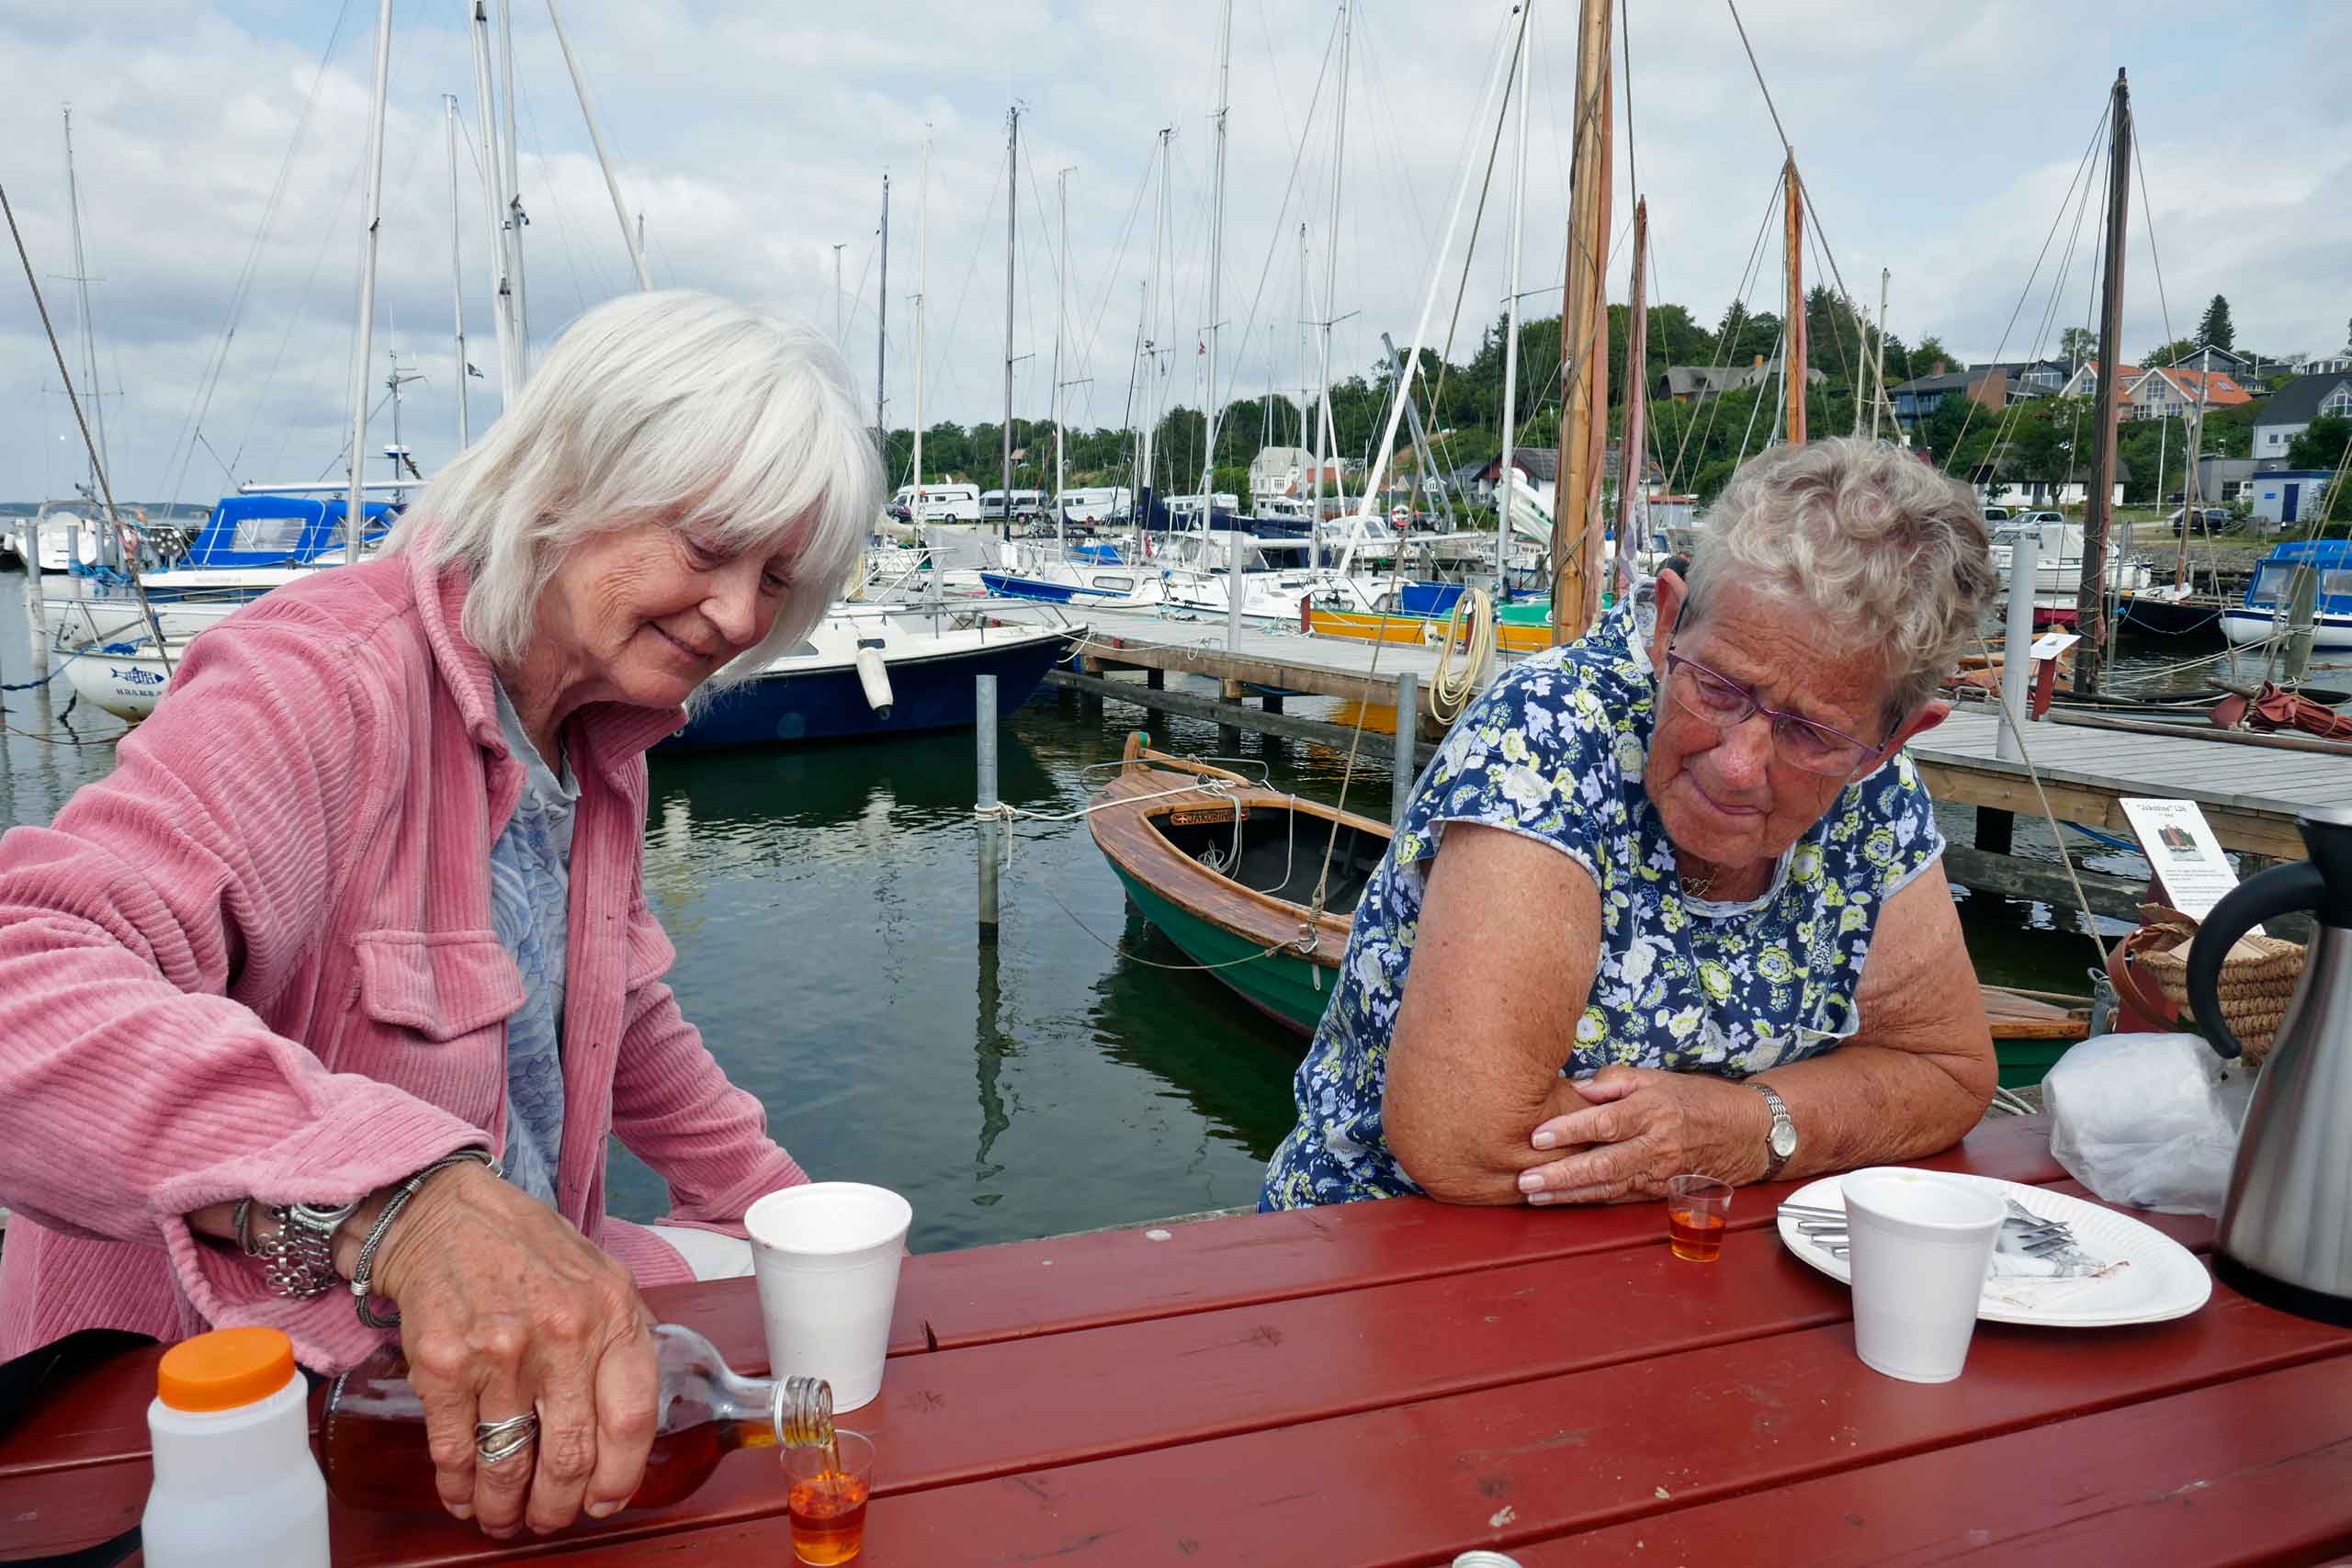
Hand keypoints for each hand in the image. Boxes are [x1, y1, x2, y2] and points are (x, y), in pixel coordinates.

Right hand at [369, 1161, 658, 1536]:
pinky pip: (456, 1451)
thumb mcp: (602, 1279)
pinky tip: (465, 1496)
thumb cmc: (529, 1251)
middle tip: (550, 1517)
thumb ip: (622, 1344)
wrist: (447, 1215)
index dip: (622, 1477)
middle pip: (571, 1456)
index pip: (632, 1420)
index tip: (608, 1500)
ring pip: (511, 1464)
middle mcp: (562, 1335)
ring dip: (507, 1506)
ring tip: (505, 1516)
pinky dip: (460, 1488)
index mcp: (613, 1314)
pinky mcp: (443, 1366)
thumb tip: (628, 1430)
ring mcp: (501, 1353)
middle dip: (559, 1506)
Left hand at [1513, 1067, 1767, 1204]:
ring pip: (1608, 1188)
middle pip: (1602, 1164)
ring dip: (1568, 1194)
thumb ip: (1614, 1081)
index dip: (1569, 1131)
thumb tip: (1576, 1089)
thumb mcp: (1657, 1077)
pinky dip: (1590, 1200)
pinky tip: (1563, 1200)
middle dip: (1561, 1174)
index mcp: (1652, 1111)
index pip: (1605, 1123)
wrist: (1745, 1133)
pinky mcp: (1660, 1191)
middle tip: (1525, 1179)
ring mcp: (1659, 1173)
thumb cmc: (1696, 1099)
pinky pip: (1621, 1197)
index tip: (1536, 1136)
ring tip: (1534, 1196)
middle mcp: (1655, 1146)